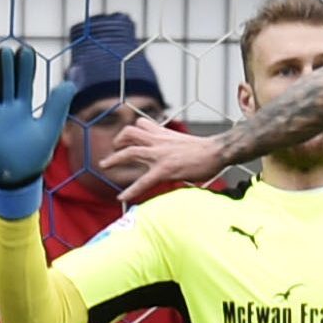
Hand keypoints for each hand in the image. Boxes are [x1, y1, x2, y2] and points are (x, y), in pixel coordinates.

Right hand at [0, 45, 77, 217]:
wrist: (21, 177)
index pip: (23, 83)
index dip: (24, 68)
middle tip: (5, 50)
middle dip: (4, 69)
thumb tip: (71, 83)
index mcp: (22, 107)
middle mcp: (6, 110)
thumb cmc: (35, 153)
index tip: (25, 50)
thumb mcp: (49, 127)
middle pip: (4, 85)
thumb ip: (57, 105)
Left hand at [103, 117, 226, 203]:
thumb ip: (172, 144)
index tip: (125, 138)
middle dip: (118, 141)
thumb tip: (171, 152)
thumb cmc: (206, 150)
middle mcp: (159, 141)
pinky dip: (130, 190)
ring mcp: (160, 155)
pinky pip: (143, 181)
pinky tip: (122, 198)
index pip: (142, 124)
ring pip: (129, 151)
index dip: (132, 131)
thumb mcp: (184, 141)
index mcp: (164, 134)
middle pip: (130, 132)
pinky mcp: (164, 170)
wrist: (217, 152)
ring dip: (114, 159)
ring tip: (105, 166)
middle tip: (113, 150)